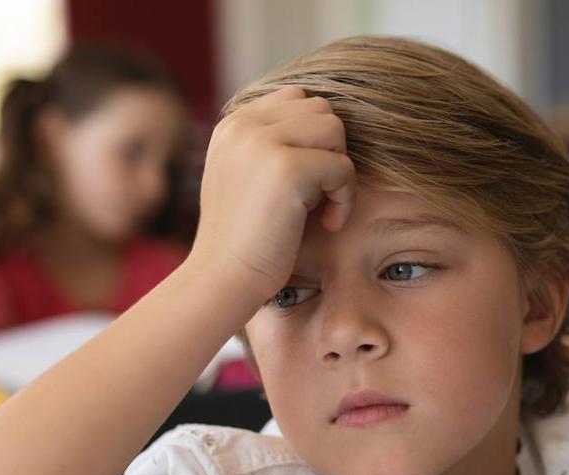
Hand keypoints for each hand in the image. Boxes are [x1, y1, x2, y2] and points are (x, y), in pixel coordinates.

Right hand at [190, 86, 356, 304]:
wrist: (222, 280)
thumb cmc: (244, 241)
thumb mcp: (246, 178)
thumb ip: (271, 146)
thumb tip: (325, 125)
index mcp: (233, 124)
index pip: (297, 100)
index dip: (314, 139)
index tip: (306, 182)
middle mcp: (244, 125)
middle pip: (320, 110)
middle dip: (329, 151)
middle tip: (318, 196)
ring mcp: (262, 143)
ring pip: (335, 129)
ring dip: (339, 170)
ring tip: (323, 208)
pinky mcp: (286, 169)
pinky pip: (343, 167)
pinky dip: (345, 198)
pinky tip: (329, 224)